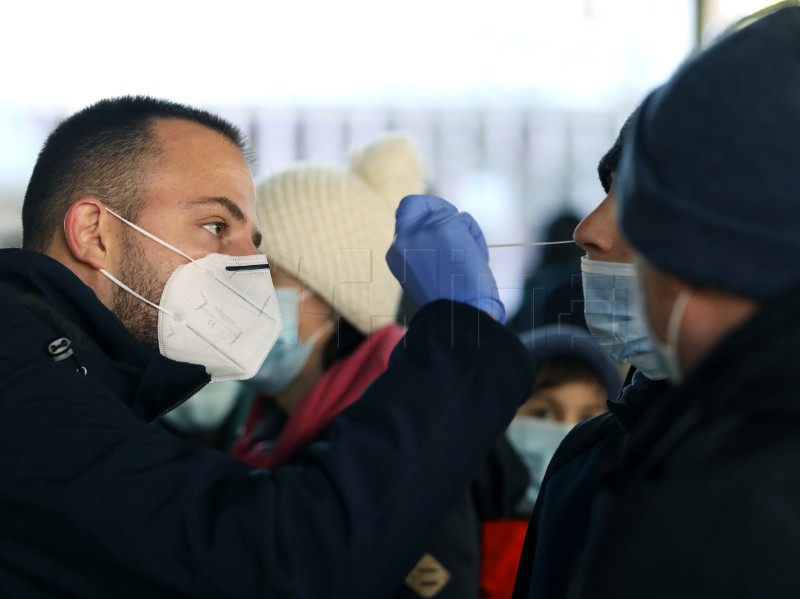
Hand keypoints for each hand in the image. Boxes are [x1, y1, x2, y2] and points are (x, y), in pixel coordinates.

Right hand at [386, 194, 504, 322]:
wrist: (458, 314)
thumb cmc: (447, 302)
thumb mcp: (420, 274)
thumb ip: (420, 249)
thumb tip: (434, 229)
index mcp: (395, 252)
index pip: (404, 213)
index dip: (423, 213)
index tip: (438, 222)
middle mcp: (404, 237)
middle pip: (420, 203)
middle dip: (440, 210)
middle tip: (458, 227)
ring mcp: (424, 230)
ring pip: (448, 213)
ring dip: (463, 232)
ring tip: (467, 260)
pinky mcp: (446, 227)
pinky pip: (465, 220)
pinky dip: (475, 238)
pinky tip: (474, 259)